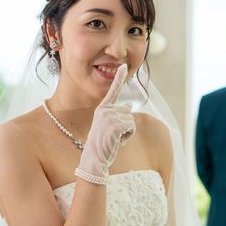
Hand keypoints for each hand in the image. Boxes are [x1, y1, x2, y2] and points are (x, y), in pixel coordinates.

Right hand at [76, 64, 135, 183]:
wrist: (94, 159)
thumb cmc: (102, 145)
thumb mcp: (108, 127)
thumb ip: (116, 116)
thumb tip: (128, 106)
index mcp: (102, 109)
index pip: (112, 92)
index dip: (119, 78)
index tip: (124, 67)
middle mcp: (105, 110)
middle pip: (128, 112)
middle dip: (126, 125)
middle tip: (114, 136)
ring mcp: (109, 117)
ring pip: (131, 120)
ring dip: (128, 133)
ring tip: (115, 140)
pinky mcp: (115, 125)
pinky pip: (131, 127)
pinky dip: (128, 136)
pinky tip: (118, 142)